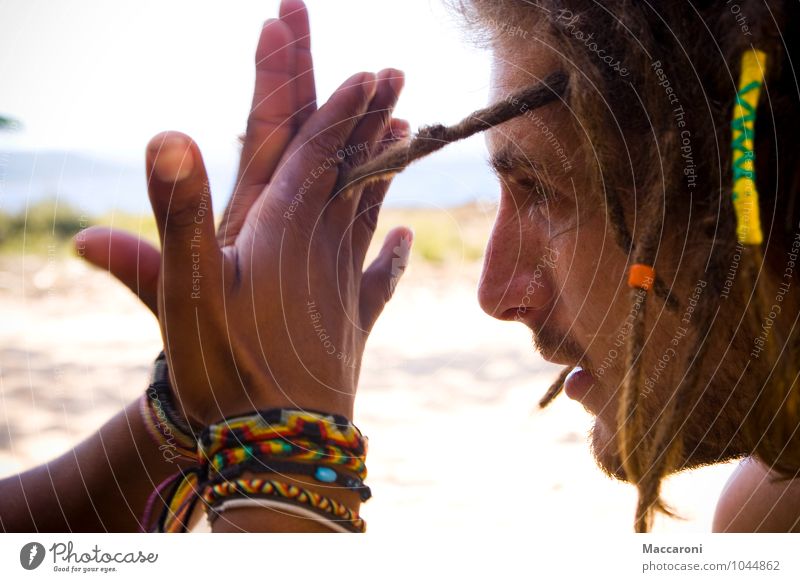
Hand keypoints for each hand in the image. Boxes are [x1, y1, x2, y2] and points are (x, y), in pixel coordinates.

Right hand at [80, 1, 411, 423]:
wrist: (279, 444)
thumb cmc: (227, 368)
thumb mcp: (187, 289)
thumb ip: (180, 215)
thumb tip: (169, 134)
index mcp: (285, 233)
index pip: (320, 156)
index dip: (341, 111)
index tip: (367, 71)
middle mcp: (324, 250)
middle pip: (354, 171)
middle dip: (372, 120)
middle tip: (397, 78)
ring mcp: (344, 286)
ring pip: (372, 212)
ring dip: (387, 169)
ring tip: (409, 133)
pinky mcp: (351, 323)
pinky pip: (381, 279)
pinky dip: (394, 256)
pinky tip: (407, 240)